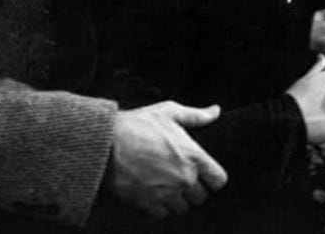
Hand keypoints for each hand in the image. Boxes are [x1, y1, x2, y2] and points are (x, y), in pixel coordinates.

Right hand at [109, 101, 227, 218]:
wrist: (105, 144)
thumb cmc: (137, 125)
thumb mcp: (169, 112)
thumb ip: (196, 115)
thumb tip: (216, 111)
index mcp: (194, 157)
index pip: (219, 180)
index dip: (213, 178)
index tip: (205, 175)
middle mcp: (184, 178)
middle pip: (201, 198)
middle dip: (194, 190)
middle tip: (182, 180)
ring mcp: (166, 193)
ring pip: (182, 208)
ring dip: (177, 200)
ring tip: (167, 187)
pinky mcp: (147, 203)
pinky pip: (162, 214)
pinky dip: (159, 208)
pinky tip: (153, 194)